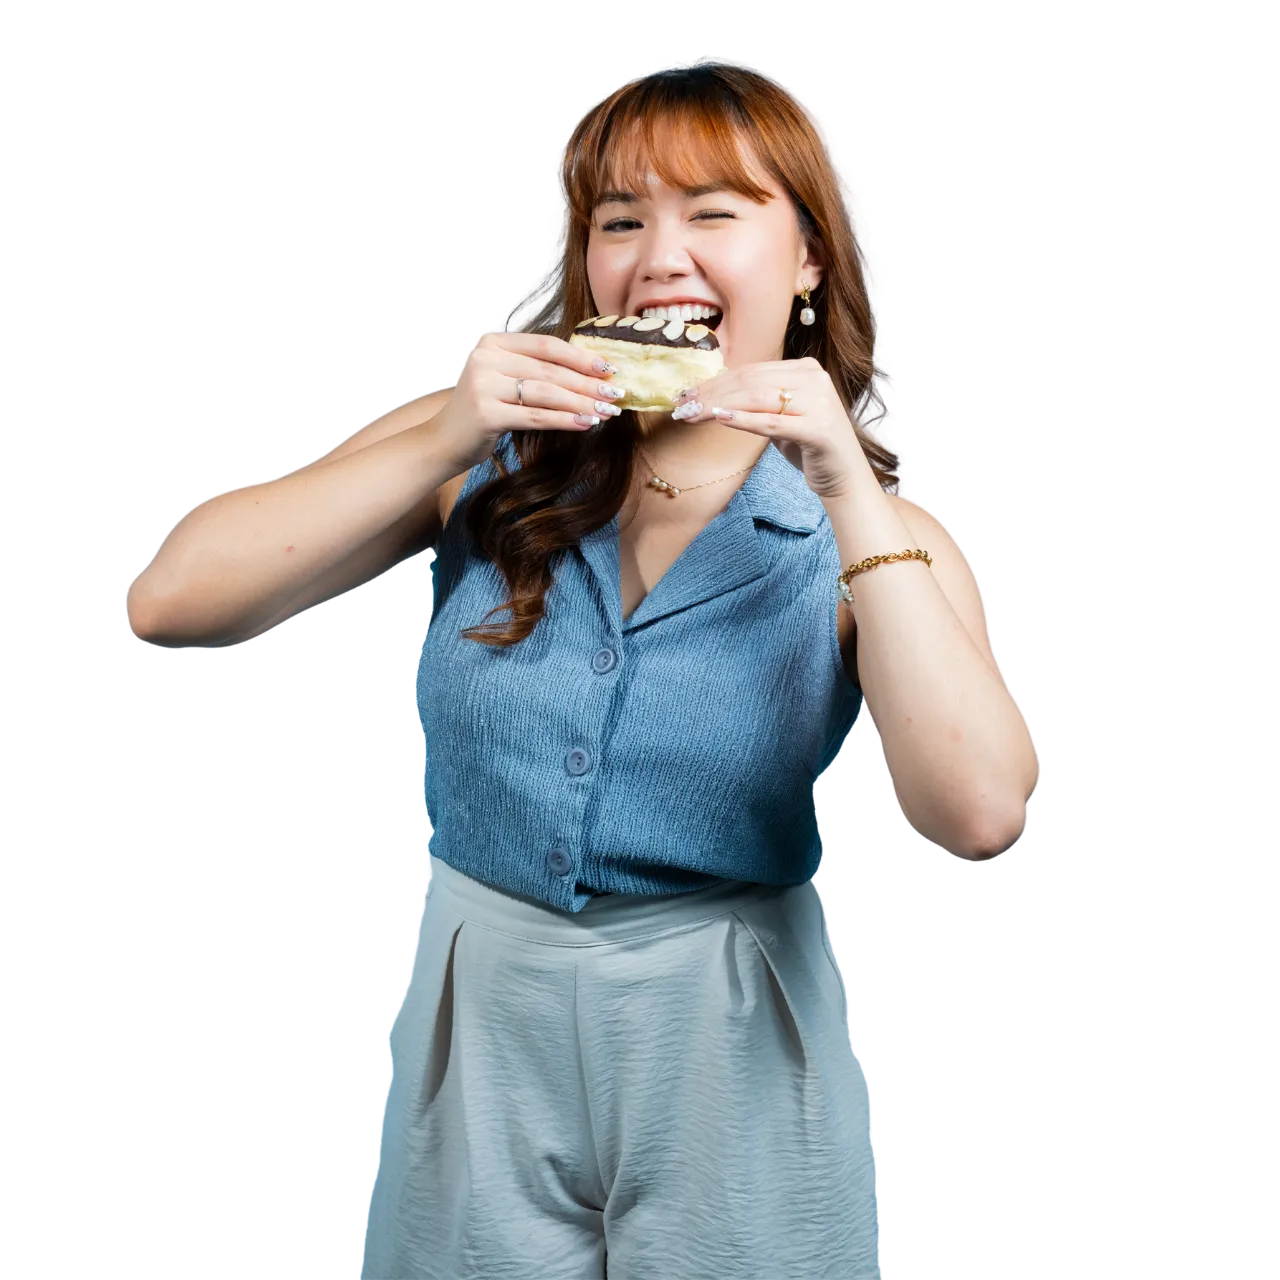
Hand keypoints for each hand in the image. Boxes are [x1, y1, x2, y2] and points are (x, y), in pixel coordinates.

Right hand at [431, 328, 625, 475]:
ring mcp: (484, 385)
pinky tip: (586, 424)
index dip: (580, 356)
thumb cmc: (481, 411)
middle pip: (550, 370)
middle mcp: (486, 358)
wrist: (442, 442)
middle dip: (587, 383)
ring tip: (607, 412)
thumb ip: (533, 370)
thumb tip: (588, 373)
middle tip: (616, 393)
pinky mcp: (487, 414)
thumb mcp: (503, 380)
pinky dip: (565, 420)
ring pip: (546, 393)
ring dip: (582, 403)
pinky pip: (536, 416)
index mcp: (493, 343)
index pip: (546, 346)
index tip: (609, 368)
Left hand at [671, 357, 864, 501]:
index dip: (715, 381)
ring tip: (692, 414)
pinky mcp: (818, 430)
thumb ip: (758, 401)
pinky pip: (772, 423)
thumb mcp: (782, 417)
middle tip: (682, 405)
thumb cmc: (808, 447)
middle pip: (751, 382)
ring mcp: (819, 402)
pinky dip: (744, 421)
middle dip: (711, 393)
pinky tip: (720, 419)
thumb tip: (713, 395)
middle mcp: (815, 379)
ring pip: (758, 398)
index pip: (751, 371)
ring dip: (720, 406)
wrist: (845, 477)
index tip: (687, 393)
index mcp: (806, 369)